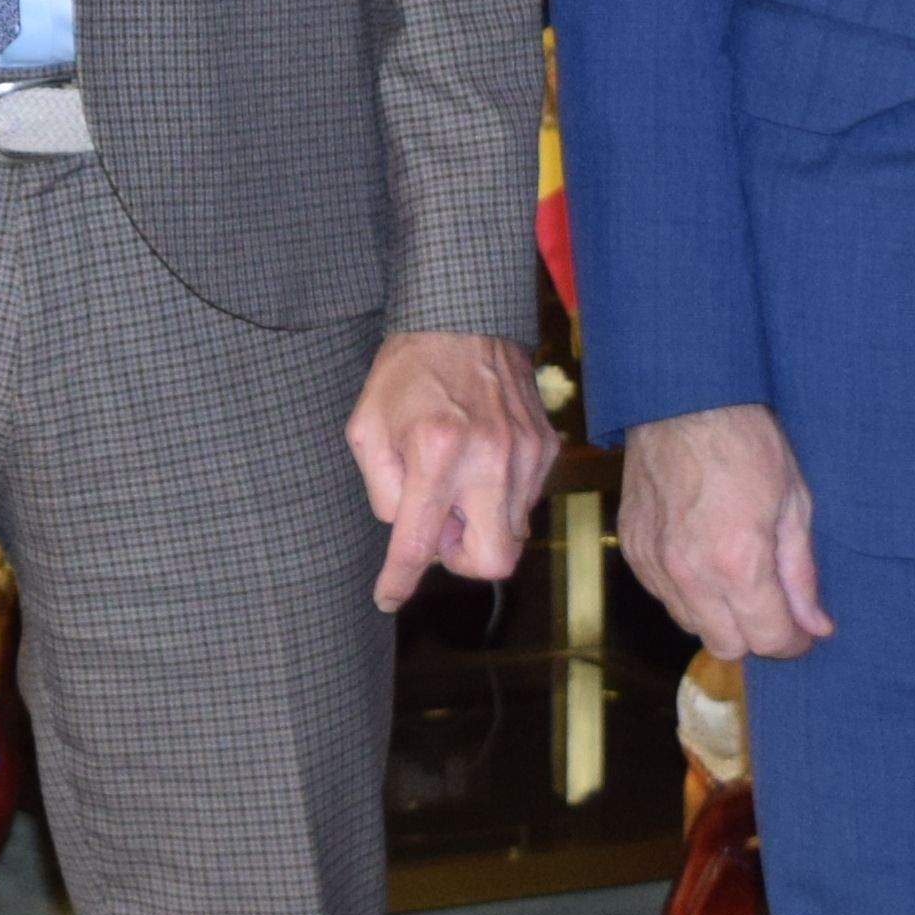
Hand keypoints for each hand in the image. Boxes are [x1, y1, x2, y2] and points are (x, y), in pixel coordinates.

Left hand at [349, 329, 556, 610]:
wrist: (463, 317)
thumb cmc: (406, 372)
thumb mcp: (367, 428)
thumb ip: (383, 491)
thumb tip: (411, 534)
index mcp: (436, 452)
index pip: (419, 542)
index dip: (400, 580)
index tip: (388, 597)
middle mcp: (489, 458)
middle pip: (494, 562)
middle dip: (461, 559)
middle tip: (437, 524)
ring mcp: (526, 454)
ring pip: (513, 533)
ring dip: (480, 523)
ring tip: (455, 480)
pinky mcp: (548, 447)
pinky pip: (526, 501)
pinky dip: (499, 497)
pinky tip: (479, 461)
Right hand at [617, 402, 833, 660]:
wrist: (682, 399)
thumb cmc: (747, 443)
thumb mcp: (794, 503)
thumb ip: (801, 574)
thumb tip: (817, 626)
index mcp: (738, 565)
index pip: (768, 641)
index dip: (793, 641)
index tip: (803, 628)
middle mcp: (690, 575)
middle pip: (726, 647)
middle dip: (755, 634)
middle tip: (772, 605)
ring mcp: (654, 563)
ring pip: (690, 625)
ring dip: (717, 615)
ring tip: (735, 577)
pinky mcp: (632, 547)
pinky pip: (662, 595)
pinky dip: (685, 590)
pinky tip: (701, 557)